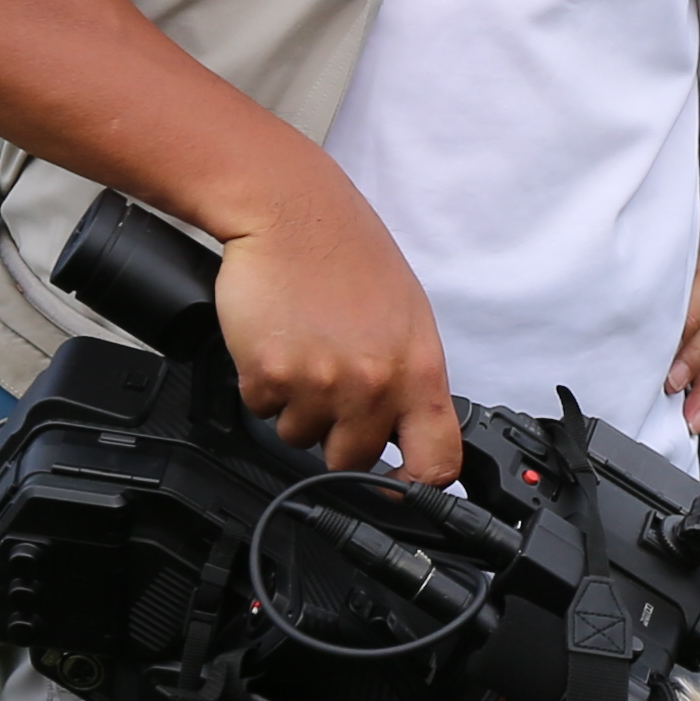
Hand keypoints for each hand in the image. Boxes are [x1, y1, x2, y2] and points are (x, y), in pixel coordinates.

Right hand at [210, 182, 458, 485]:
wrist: (290, 212)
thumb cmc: (348, 256)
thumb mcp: (408, 319)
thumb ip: (410, 380)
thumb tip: (410, 433)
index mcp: (418, 371)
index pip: (437, 463)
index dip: (417, 488)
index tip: (399, 488)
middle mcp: (373, 384)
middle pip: (353, 460)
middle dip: (338, 435)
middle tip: (331, 386)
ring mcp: (320, 383)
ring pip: (300, 438)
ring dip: (296, 407)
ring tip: (304, 351)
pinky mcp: (268, 375)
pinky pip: (261, 410)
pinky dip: (262, 386)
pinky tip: (277, 342)